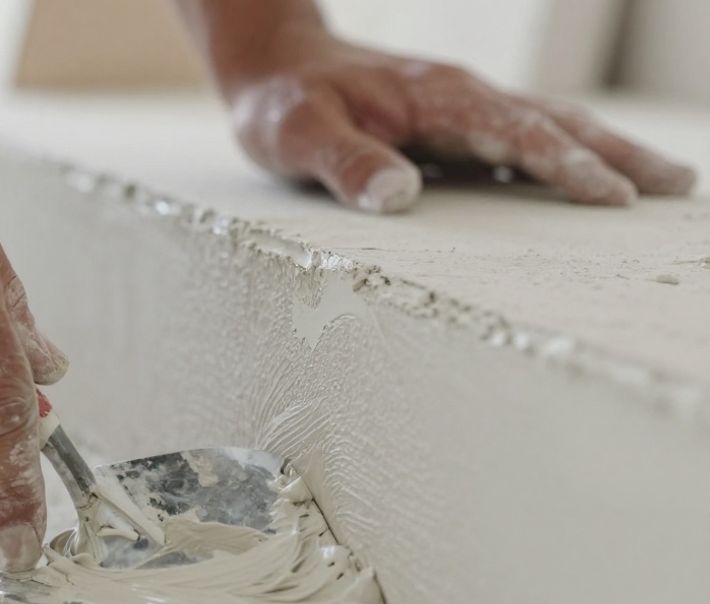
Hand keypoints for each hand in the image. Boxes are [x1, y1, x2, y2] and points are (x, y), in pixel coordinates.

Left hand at [218, 23, 696, 212]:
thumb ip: (344, 163)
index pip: (515, 133)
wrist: (273, 66)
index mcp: (435, 98)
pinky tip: (583, 183)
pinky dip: (562, 156)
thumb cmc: (281, 103)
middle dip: (616, 154)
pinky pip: (519, 138)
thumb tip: (400, 197)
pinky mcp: (450, 123)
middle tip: (677, 186)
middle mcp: (460, 97)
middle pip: (554, 123)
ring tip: (659, 182)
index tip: (611, 197)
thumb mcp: (298, 135)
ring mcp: (460, 108)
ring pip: (547, 126)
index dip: (563, 166)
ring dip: (603, 151)